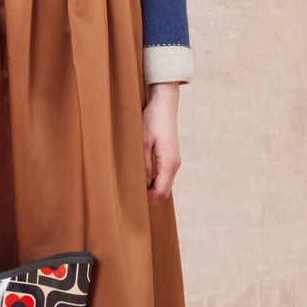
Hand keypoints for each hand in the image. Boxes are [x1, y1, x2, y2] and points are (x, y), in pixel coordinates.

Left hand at [141, 82, 181, 201]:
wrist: (165, 104)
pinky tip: (142, 177)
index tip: (132, 201)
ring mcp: (175, 160)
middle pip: (164, 191)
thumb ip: (144, 165)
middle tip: (131, 197)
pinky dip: (155, 181)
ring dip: (152, 189)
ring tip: (134, 188)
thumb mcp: (143, 142)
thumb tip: (142, 184)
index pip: (160, 191)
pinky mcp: (172, 156)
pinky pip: (165, 176)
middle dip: (150, 197)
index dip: (147, 199)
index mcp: (169, 162)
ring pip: (165, 184)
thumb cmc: (152, 120)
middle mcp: (175, 164)